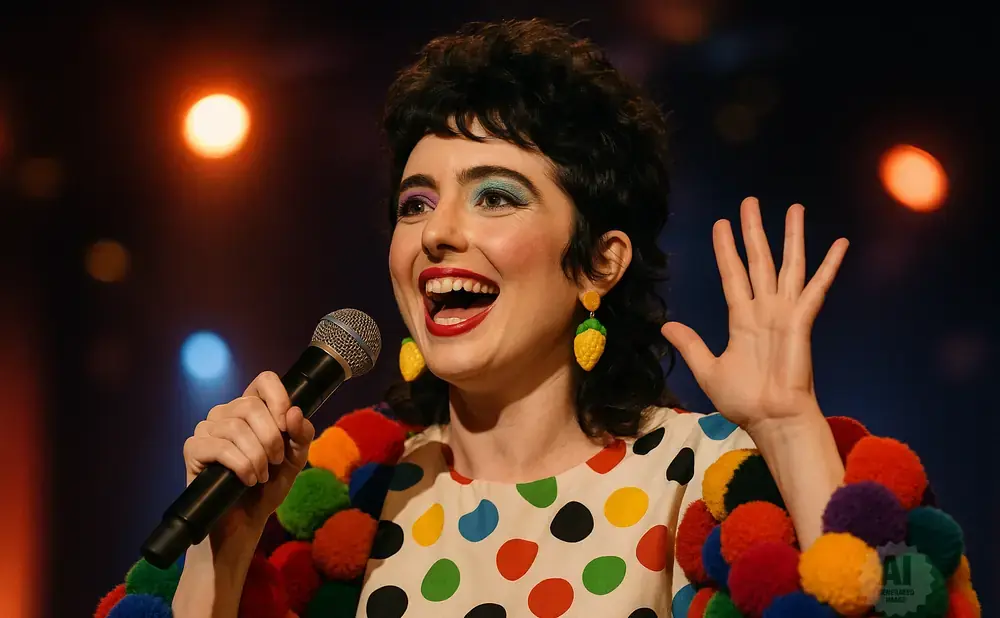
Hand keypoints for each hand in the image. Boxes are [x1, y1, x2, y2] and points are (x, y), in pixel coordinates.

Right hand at [182, 371, 315, 537]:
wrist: (245, 521)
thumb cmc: (268, 486)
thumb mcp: (295, 459)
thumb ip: (301, 435)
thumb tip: (293, 412)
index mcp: (251, 408)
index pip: (264, 380)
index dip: (279, 397)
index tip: (287, 425)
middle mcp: (226, 413)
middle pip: (251, 405)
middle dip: (271, 437)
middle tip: (275, 461)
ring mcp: (206, 429)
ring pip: (236, 428)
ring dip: (257, 456)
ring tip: (261, 475)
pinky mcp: (193, 449)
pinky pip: (220, 447)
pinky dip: (241, 466)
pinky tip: (247, 480)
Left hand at [661, 197, 847, 431]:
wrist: (771, 419)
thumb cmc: (744, 400)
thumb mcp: (708, 370)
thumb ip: (691, 345)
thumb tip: (667, 326)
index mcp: (741, 319)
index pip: (733, 274)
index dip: (727, 250)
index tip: (721, 224)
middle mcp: (764, 309)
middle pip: (759, 260)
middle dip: (754, 231)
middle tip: (750, 202)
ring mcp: (785, 313)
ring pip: (788, 265)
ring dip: (791, 237)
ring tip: (794, 208)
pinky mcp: (802, 321)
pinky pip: (817, 287)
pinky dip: (829, 265)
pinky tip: (841, 243)